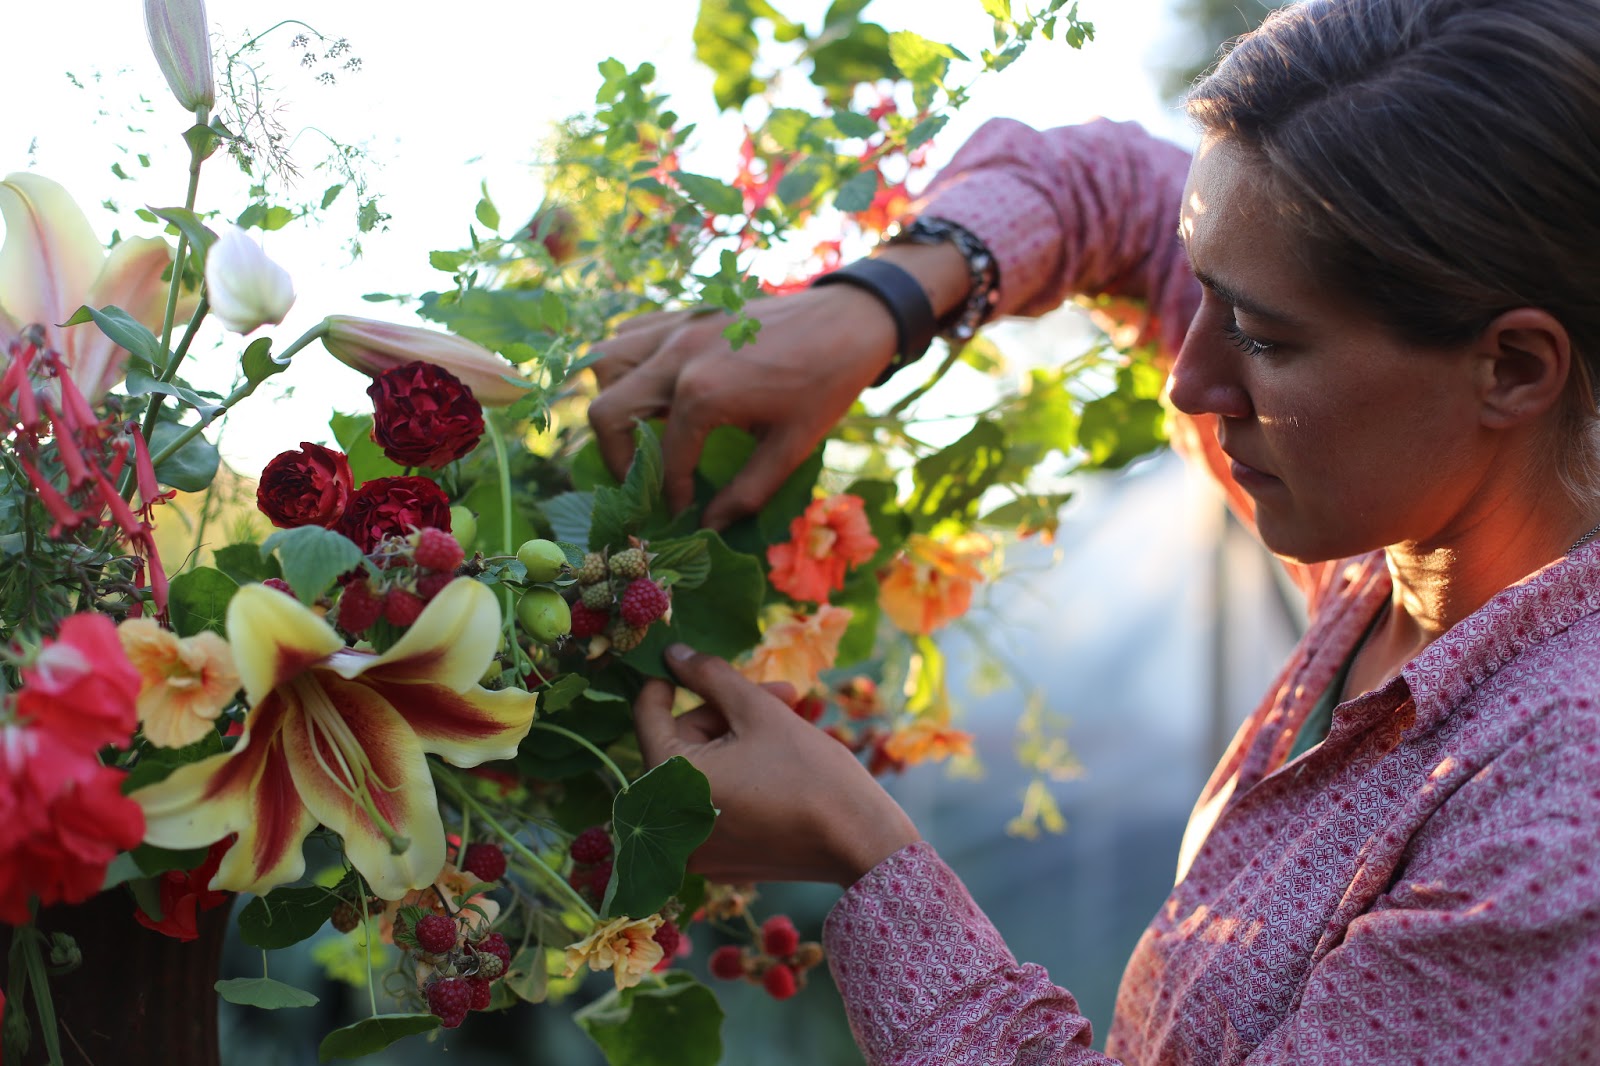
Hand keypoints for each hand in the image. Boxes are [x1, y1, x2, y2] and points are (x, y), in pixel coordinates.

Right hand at [588, 242, 969, 528]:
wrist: (849, 318)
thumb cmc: (826, 383)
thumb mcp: (792, 447)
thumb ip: (746, 492)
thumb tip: (710, 526)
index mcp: (703, 393)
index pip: (665, 459)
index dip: (670, 494)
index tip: (681, 511)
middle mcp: (677, 356)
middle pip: (608, 411)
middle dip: (616, 457)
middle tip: (641, 480)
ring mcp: (676, 328)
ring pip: (607, 363)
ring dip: (613, 401)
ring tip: (639, 432)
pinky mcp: (684, 313)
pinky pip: (631, 334)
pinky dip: (627, 363)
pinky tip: (651, 387)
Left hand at [632, 644, 920, 886]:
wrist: (860, 843)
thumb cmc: (809, 772)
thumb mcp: (759, 711)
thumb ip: (710, 676)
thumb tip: (674, 652)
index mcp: (670, 780)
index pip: (647, 714)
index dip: (669, 679)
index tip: (693, 662)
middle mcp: (669, 822)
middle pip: (683, 743)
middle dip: (726, 713)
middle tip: (779, 694)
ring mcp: (694, 849)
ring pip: (702, 772)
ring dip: (736, 741)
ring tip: (788, 721)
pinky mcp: (719, 862)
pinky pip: (715, 806)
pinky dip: (737, 780)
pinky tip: (778, 764)